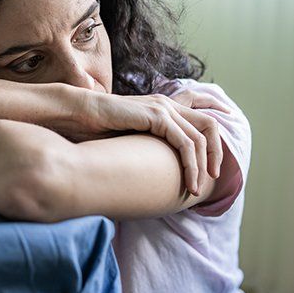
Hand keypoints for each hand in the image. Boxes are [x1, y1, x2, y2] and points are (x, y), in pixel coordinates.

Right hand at [72, 89, 227, 195]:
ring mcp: (163, 108)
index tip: (213, 163)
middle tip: (213, 177)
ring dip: (202, 166)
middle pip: (209, 126)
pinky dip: (191, 164)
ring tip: (196, 187)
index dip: (213, 138)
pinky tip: (188, 181)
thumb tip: (155, 171)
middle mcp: (167, 104)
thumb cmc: (96, 130)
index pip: (201, 116)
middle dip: (216, 153)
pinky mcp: (156, 116)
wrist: (77, 114)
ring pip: (200, 137)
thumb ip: (147, 146)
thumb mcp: (130, 139)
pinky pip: (185, 143)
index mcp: (162, 107)